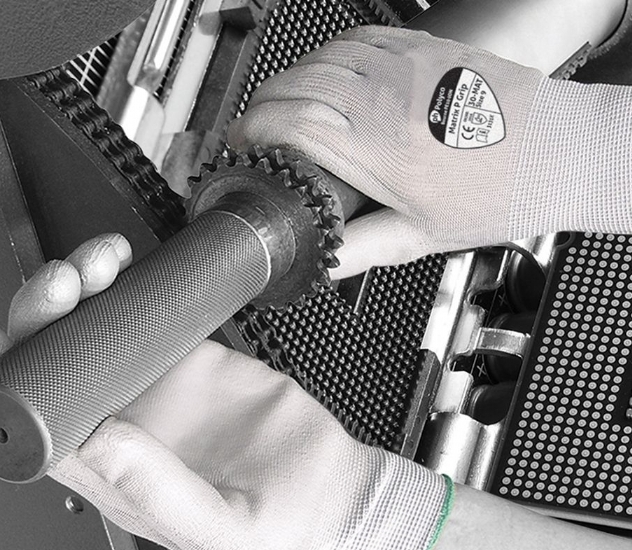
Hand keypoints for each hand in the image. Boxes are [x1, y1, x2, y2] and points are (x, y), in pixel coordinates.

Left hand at [0, 234, 450, 549]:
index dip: (5, 383)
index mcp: (117, 478)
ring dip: (78, 293)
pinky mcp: (192, 359)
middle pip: (56, 368)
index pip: (39, 430)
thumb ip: (162, 495)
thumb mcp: (225, 530)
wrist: (338, 490)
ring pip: (93, 332)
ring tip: (91, 266)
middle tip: (58, 287)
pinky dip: (127, 285)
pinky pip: (144, 313)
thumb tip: (97, 442)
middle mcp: (126, 429)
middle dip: (41, 320)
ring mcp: (157, 389)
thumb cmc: (282, 524)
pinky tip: (123, 265)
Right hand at [229, 26, 546, 259]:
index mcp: (380, 150)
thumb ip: (364, 249)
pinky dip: (328, 57)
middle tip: (255, 130)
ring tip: (284, 106)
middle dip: (262, 106)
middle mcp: (386, 100)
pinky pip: (356, 41)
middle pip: (297, 85)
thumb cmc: (498, 192)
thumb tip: (325, 261)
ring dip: (291, 80)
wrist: (554, 152)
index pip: (293, 123)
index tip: (242, 144)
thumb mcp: (423, 236)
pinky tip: (327, 76)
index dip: (254, 130)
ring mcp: (404, 68)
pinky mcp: (421, 50)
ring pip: (321, 58)